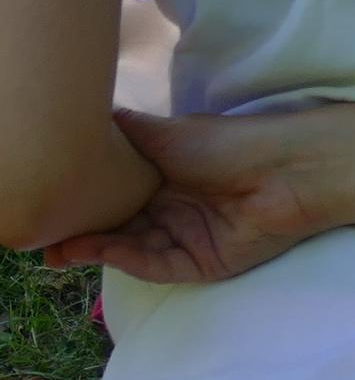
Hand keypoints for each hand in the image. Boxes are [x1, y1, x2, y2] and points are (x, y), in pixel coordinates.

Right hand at [42, 107, 332, 284]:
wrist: (290, 170)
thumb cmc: (231, 144)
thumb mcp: (167, 134)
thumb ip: (126, 130)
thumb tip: (86, 114)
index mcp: (163, 179)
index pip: (113, 198)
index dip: (81, 205)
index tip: (45, 209)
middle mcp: (171, 210)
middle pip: (116, 228)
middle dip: (79, 234)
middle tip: (39, 239)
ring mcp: (186, 238)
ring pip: (130, 248)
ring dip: (95, 249)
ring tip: (58, 248)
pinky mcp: (202, 264)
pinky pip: (157, 265)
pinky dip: (126, 259)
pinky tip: (99, 249)